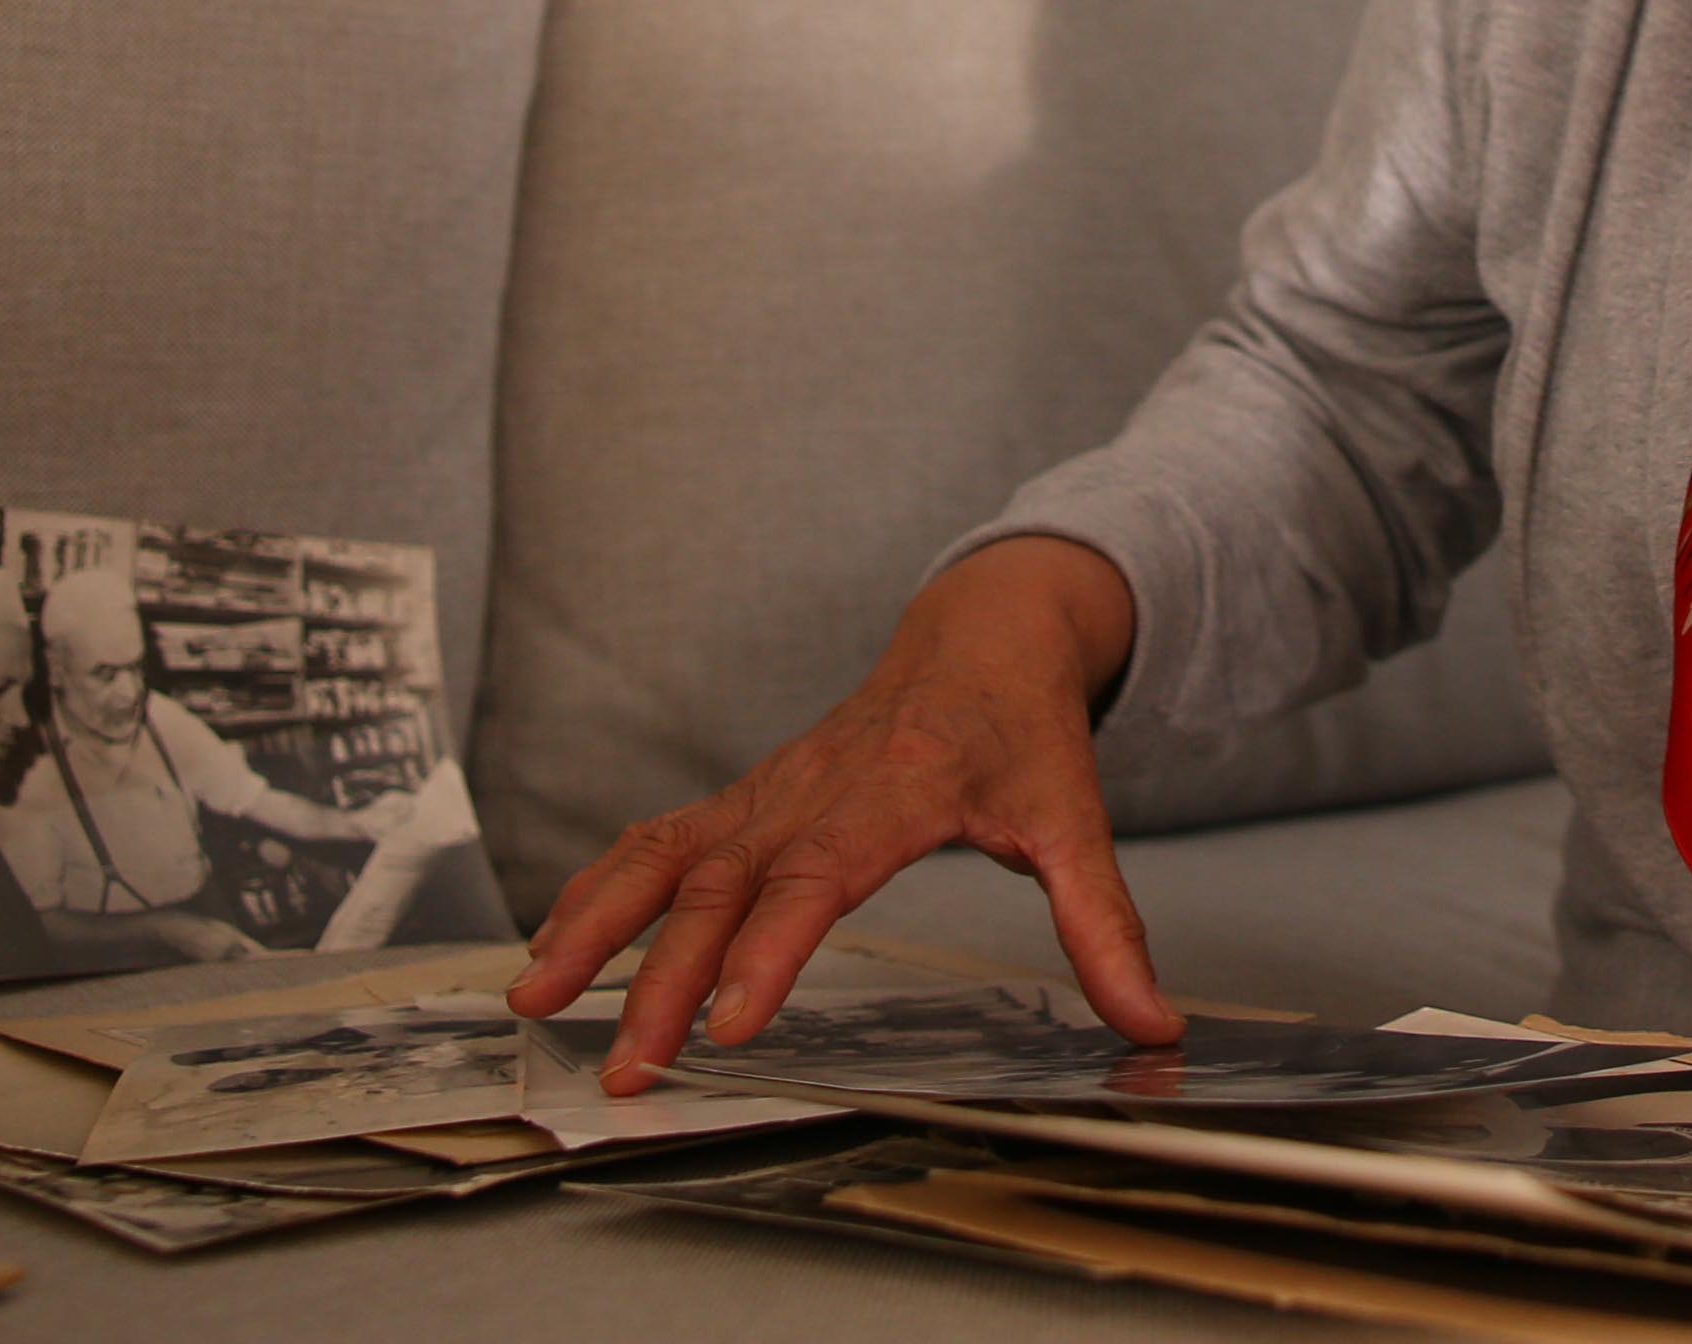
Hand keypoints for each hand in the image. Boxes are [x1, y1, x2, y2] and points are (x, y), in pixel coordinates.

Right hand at [503, 537, 1169, 1089]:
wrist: (984, 625)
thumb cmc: (1024, 725)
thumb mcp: (1077, 819)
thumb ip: (1105, 925)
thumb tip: (1153, 1024)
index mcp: (895, 790)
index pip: (815, 879)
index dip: (769, 952)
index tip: (731, 1025)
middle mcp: (812, 789)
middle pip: (720, 886)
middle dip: (664, 980)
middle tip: (630, 1066)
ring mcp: (767, 791)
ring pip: (662, 855)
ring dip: (595, 926)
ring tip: (538, 1000)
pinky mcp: (744, 798)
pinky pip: (655, 840)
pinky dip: (597, 890)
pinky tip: (555, 948)